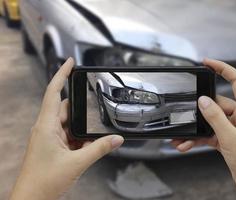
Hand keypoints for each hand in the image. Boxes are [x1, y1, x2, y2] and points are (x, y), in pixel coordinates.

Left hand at [10, 58, 123, 199]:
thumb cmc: (44, 182)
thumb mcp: (77, 163)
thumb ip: (99, 149)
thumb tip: (116, 139)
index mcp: (46, 126)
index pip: (53, 92)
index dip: (61, 74)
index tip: (70, 62)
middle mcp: (46, 128)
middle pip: (66, 108)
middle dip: (82, 111)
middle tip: (95, 112)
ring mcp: (49, 137)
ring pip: (69, 124)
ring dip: (81, 129)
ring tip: (91, 137)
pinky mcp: (52, 146)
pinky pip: (69, 136)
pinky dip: (79, 139)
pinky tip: (87, 148)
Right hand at [172, 59, 235, 199]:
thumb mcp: (230, 137)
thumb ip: (215, 117)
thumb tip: (203, 101)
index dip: (222, 68)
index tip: (207, 63)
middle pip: (217, 103)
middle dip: (200, 110)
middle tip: (186, 114)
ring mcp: (233, 127)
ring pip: (210, 120)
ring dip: (196, 128)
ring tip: (182, 137)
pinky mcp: (227, 137)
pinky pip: (209, 133)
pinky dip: (198, 138)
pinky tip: (187, 144)